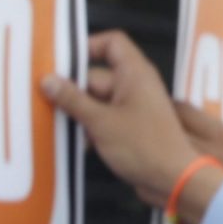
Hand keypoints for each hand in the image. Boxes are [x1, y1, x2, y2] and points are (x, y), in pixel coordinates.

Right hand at [39, 30, 199, 210]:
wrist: (173, 180)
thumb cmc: (146, 147)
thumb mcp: (100, 122)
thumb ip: (72, 100)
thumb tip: (49, 81)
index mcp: (134, 73)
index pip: (111, 43)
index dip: (88, 46)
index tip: (65, 62)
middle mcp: (136, 85)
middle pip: (97, 76)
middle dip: (76, 91)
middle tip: (54, 104)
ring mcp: (134, 107)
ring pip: (99, 101)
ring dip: (82, 113)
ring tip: (69, 127)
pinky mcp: (132, 128)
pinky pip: (106, 119)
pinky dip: (93, 128)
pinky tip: (83, 143)